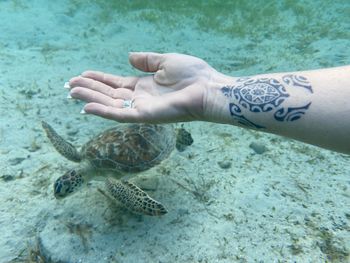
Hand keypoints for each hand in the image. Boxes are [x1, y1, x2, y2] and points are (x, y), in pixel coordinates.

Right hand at [68, 52, 221, 122]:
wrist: (207, 88)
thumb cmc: (192, 75)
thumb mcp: (166, 61)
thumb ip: (146, 61)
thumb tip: (129, 57)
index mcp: (144, 86)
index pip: (115, 84)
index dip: (98, 80)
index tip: (81, 75)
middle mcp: (140, 99)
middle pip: (108, 94)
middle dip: (89, 89)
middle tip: (69, 85)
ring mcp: (142, 108)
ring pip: (110, 104)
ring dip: (91, 98)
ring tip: (72, 92)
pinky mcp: (146, 116)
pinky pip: (120, 115)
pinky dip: (103, 112)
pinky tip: (86, 107)